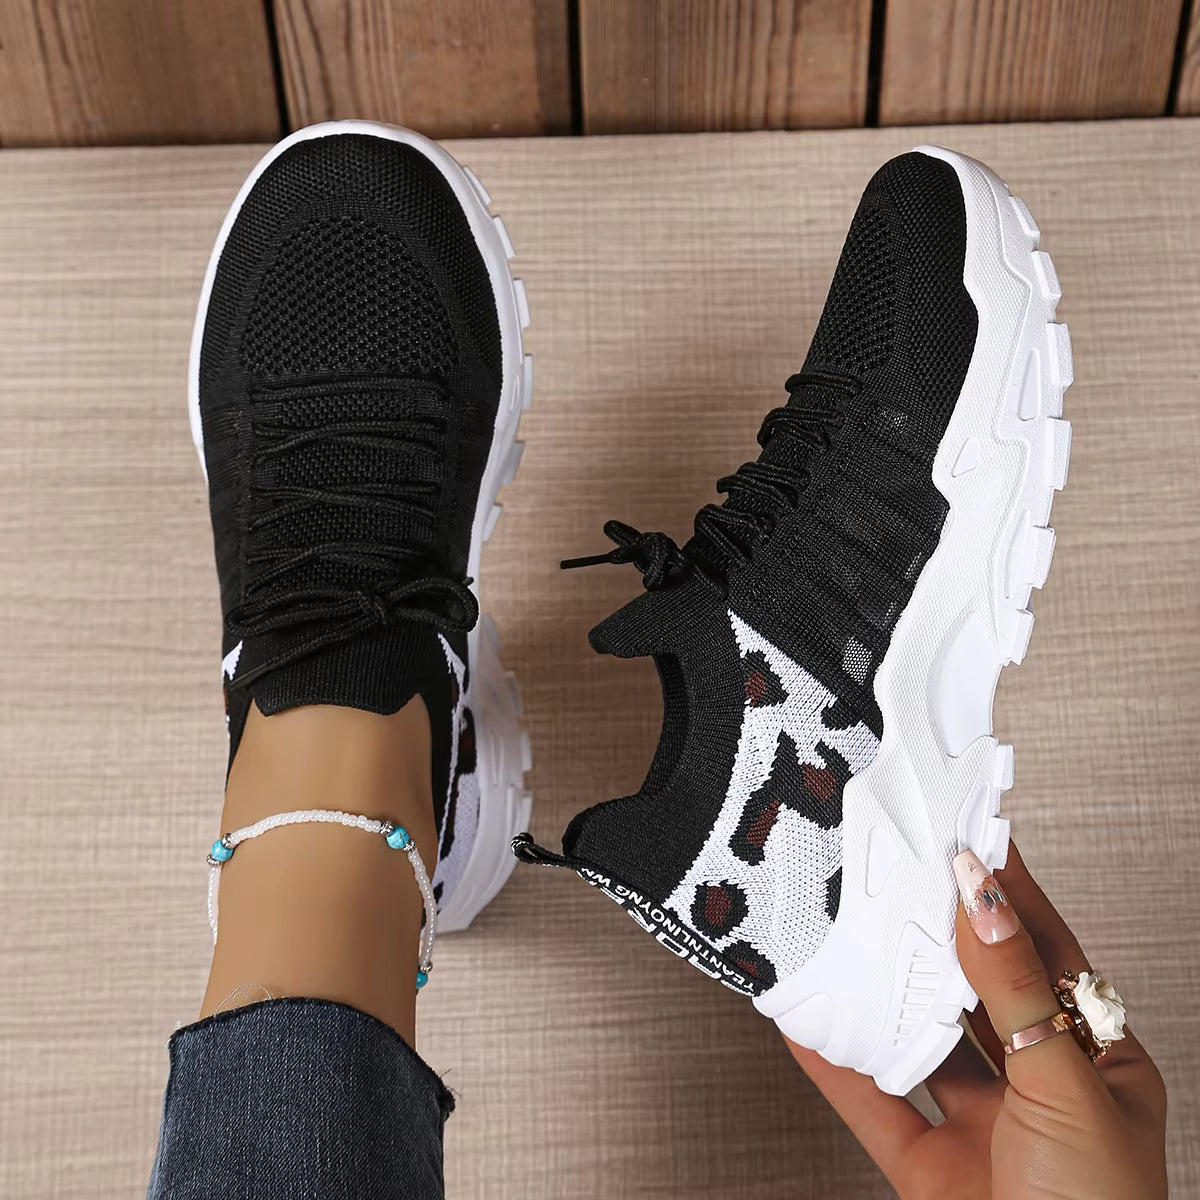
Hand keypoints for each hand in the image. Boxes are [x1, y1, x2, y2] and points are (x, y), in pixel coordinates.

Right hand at [787, 844, 1167, 1198]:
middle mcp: (1036, 1087)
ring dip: (882, 993)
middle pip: (975, 990)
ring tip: (845, 935)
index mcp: (1097, 1062)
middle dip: (936, 935)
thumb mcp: (1069, 1089)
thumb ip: (1016, 993)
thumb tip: (983, 900)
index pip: (1046, 953)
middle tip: (897, 874)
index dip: (1008, 894)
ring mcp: (981, 1128)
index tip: (969, 838)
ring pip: (920, 1041)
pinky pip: (874, 1102)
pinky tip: (809, 1023)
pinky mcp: (929, 1169)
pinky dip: (836, 1063)